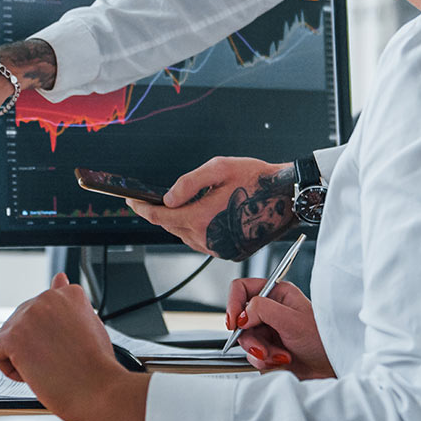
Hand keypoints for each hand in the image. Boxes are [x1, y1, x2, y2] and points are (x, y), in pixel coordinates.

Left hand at [0, 273, 148, 420]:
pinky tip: (33, 374)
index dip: (50, 335)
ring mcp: (28, 316)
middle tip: (58, 361)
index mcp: (68, 293)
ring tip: (49, 367)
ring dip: (22, 356)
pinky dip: (11, 369)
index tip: (64, 347)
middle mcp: (47, 298)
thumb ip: (70, 302)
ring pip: (8, 338)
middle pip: (22, 322)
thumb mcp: (89, 323)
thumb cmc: (97, 365)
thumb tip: (59, 279)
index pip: (42, 311)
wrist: (99, 389)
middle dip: (34, 344)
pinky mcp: (13, 337)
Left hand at [127, 157, 298, 259]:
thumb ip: (188, 183)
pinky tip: (199, 216)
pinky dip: (195, 230)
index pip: (161, 218)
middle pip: (172, 228)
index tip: (132, 202)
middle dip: (159, 215)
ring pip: (186, 237)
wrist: (288, 197)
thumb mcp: (219, 168)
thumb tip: (168, 197)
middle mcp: (209, 238)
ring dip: (178, 223)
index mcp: (203, 218)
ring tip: (175, 207)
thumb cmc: (257, 178)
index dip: (142, 209)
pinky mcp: (230, 252)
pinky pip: (203, 242)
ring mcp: (221, 249)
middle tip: (148, 203)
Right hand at [226, 278, 333, 379]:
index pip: (242, 289)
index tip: (234, 323)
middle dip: (252, 338)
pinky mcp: (267, 349)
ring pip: (245, 340)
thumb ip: (264, 310)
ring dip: (261, 352)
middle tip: (264, 348)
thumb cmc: (323, 341)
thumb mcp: (293, 321)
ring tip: (281, 357)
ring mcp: (268, 331)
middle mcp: (270, 310)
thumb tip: (242, 314)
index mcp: (277, 294)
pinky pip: (252, 355)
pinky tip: (282, 362)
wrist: (332, 369)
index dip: (234, 304)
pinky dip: (264, 362)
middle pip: (240, 319)